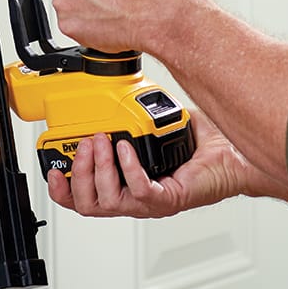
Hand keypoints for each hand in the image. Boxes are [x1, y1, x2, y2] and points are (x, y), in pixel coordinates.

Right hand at [45, 110, 280, 218]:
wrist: (234, 155)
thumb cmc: (200, 145)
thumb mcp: (154, 123)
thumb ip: (131, 112)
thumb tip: (114, 84)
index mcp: (125, 185)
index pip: (83, 198)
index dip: (62, 188)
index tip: (53, 167)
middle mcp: (135, 198)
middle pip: (88, 204)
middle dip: (78, 173)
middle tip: (84, 143)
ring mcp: (151, 201)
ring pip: (108, 201)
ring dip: (98, 171)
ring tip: (102, 142)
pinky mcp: (169, 199)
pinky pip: (139, 192)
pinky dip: (128, 169)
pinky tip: (127, 149)